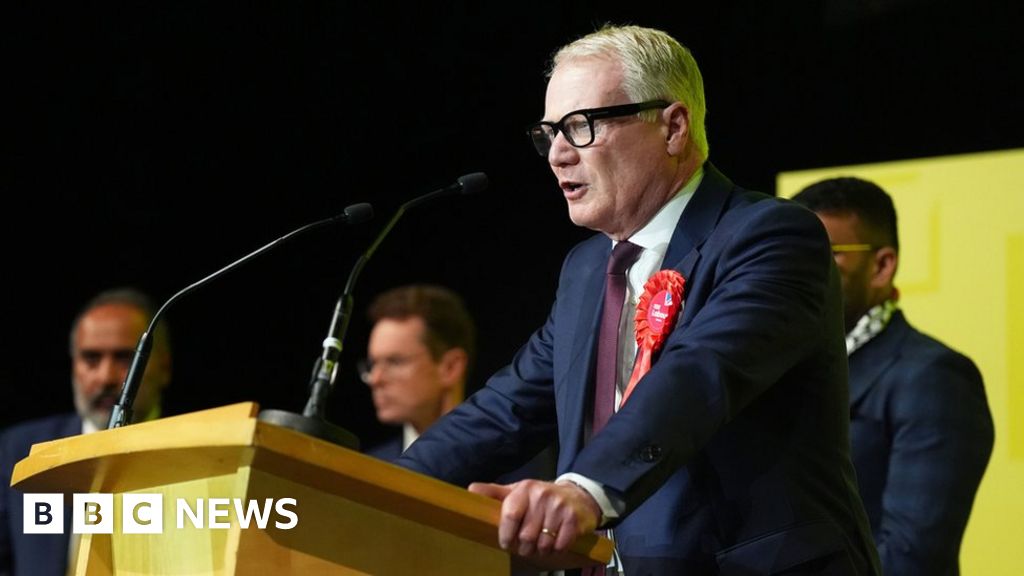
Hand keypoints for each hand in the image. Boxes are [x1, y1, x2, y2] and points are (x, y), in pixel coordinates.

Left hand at [468, 479, 600, 556]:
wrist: (577, 495)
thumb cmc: (539, 497)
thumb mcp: (517, 491)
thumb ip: (494, 492)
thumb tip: (470, 489)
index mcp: (524, 489)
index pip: (510, 515)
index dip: (506, 535)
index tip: (507, 543)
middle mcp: (542, 496)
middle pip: (526, 535)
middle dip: (524, 547)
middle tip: (526, 546)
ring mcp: (559, 507)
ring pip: (543, 544)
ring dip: (540, 550)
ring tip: (540, 544)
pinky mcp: (574, 520)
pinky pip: (560, 546)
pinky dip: (555, 550)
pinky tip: (554, 543)